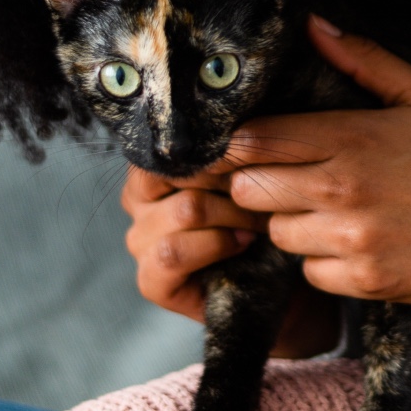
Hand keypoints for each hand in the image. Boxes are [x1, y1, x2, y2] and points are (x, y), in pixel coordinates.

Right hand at [119, 166, 338, 356]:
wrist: (272, 281)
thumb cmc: (256, 219)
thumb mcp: (244, 179)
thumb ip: (230, 156)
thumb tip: (239, 129)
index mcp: (153, 171)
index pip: (171, 147)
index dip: (216, 152)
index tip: (253, 160)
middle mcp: (138, 203)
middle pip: (181, 174)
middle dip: (231, 184)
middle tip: (265, 196)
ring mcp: (140, 243)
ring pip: (184, 210)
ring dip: (232, 216)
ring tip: (260, 223)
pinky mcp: (150, 282)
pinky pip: (172, 254)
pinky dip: (214, 246)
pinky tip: (242, 245)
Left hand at [221, 15, 410, 304]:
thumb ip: (364, 58)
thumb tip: (313, 25)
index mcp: (350, 138)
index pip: (254, 140)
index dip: (238, 145)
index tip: (248, 147)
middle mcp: (342, 189)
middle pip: (249, 190)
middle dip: (261, 185)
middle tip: (289, 181)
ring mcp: (352, 239)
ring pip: (276, 234)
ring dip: (293, 224)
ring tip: (329, 212)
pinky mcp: (364, 280)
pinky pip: (309, 272)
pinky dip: (322, 262)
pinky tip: (352, 244)